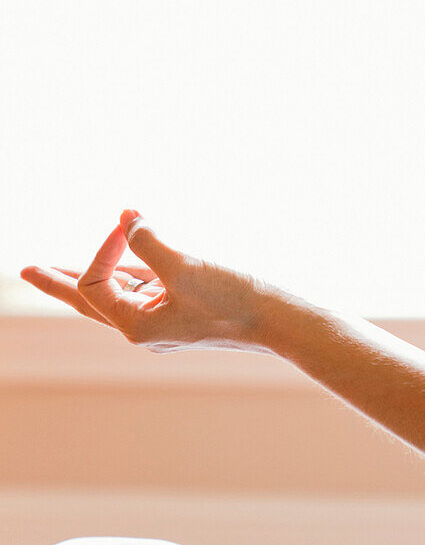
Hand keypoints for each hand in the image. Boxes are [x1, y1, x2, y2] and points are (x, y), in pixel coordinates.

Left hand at [19, 210, 278, 353]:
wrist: (279, 321)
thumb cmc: (232, 300)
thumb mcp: (183, 267)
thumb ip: (147, 241)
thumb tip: (125, 217)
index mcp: (136, 327)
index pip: (97, 284)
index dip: (104, 249)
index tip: (127, 224)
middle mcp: (144, 328)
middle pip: (89, 301)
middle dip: (58, 281)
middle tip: (26, 270)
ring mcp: (163, 320)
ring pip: (118, 293)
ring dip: (93, 273)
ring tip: (58, 269)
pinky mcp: (183, 309)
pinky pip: (146, 288)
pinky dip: (131, 269)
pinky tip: (121, 259)